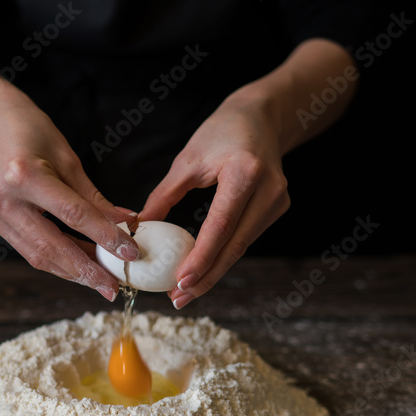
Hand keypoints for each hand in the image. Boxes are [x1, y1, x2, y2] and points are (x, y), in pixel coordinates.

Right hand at [0, 87, 138, 300]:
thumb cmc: (31, 130)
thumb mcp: (67, 157)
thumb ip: (93, 196)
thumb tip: (125, 222)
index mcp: (23, 175)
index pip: (73, 215)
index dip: (105, 237)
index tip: (130, 253)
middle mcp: (3, 200)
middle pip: (51, 246)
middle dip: (86, 270)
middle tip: (113, 287)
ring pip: (37, 255)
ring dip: (71, 271)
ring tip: (100, 280)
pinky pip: (28, 249)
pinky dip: (55, 260)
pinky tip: (78, 265)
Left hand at [139, 92, 289, 308]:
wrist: (262, 117)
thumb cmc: (220, 132)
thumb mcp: (187, 160)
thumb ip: (164, 196)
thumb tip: (138, 228)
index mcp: (245, 173)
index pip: (221, 225)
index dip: (201, 257)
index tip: (181, 281)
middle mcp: (268, 190)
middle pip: (235, 245)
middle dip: (206, 276)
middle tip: (179, 298)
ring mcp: (278, 201)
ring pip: (241, 247)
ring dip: (214, 271)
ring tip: (185, 290)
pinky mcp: (278, 208)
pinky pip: (246, 238)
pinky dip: (224, 255)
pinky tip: (204, 269)